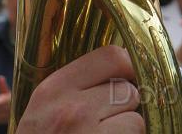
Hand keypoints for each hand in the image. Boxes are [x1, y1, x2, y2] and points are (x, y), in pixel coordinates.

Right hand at [16, 45, 144, 132]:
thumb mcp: (44, 108)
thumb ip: (75, 85)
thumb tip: (120, 66)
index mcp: (55, 88)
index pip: (110, 56)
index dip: (127, 67)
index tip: (127, 78)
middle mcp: (72, 109)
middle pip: (128, 90)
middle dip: (126, 106)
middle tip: (109, 120)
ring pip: (137, 120)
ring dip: (129, 131)